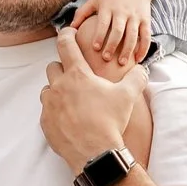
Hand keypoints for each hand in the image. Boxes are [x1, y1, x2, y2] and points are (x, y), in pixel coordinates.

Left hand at [42, 31, 145, 168]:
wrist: (95, 153)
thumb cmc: (110, 122)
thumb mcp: (128, 96)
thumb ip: (136, 78)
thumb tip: (142, 69)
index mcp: (77, 75)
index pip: (65, 44)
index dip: (66, 34)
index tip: (68, 32)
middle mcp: (58, 86)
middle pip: (52, 66)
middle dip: (63, 68)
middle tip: (76, 78)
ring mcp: (49, 104)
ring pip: (47, 89)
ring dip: (56, 90)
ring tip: (72, 100)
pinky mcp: (45, 122)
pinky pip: (46, 110)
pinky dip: (55, 110)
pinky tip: (69, 119)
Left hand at [68, 0, 152, 67]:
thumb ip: (82, 13)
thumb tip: (70, 28)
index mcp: (108, 7)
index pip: (103, 22)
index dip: (99, 35)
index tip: (95, 48)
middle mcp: (122, 11)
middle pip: (118, 30)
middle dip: (112, 45)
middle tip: (106, 59)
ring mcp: (135, 16)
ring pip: (133, 35)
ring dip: (128, 49)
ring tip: (122, 63)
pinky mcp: (146, 20)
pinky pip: (146, 36)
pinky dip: (144, 48)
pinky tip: (138, 60)